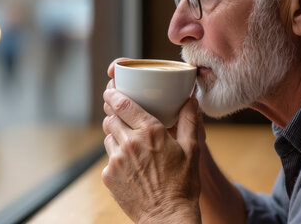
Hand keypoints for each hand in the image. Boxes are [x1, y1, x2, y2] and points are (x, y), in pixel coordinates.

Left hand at [101, 71, 201, 222]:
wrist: (168, 218)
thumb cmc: (183, 184)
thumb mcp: (192, 150)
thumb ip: (190, 121)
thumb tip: (190, 99)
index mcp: (150, 132)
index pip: (123, 104)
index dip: (113, 94)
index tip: (111, 89)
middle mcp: (129, 143)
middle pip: (111, 118)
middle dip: (115, 113)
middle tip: (122, 114)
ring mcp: (116, 160)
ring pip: (108, 136)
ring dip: (116, 134)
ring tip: (131, 142)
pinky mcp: (109, 176)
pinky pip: (108, 157)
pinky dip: (116, 156)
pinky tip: (131, 165)